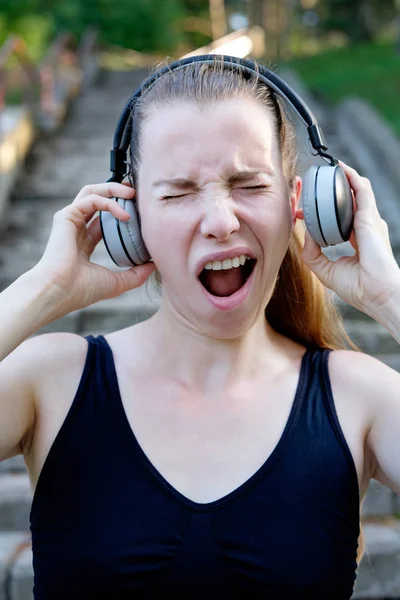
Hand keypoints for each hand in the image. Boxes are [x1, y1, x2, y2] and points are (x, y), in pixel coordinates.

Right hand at [34, 182, 155, 312]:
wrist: (61, 291)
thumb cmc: (82, 290)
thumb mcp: (117, 282)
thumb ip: (136, 274)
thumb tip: (154, 266)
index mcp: (84, 243)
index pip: (103, 220)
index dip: (121, 212)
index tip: (139, 211)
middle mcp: (75, 229)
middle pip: (96, 200)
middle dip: (116, 192)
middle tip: (136, 192)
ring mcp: (70, 221)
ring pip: (91, 192)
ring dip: (113, 189)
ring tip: (132, 193)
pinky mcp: (66, 216)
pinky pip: (91, 199)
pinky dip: (110, 203)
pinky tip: (125, 216)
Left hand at [298, 161, 399, 319]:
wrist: (377, 294)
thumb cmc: (359, 288)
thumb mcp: (326, 271)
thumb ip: (312, 254)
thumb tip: (305, 237)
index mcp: (358, 241)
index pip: (338, 219)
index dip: (319, 213)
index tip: (301, 212)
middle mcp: (366, 228)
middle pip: (346, 203)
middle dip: (326, 194)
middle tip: (305, 191)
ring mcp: (370, 221)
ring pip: (356, 191)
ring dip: (340, 180)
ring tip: (325, 170)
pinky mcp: (370, 218)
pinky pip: (361, 190)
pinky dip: (351, 177)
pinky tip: (340, 168)